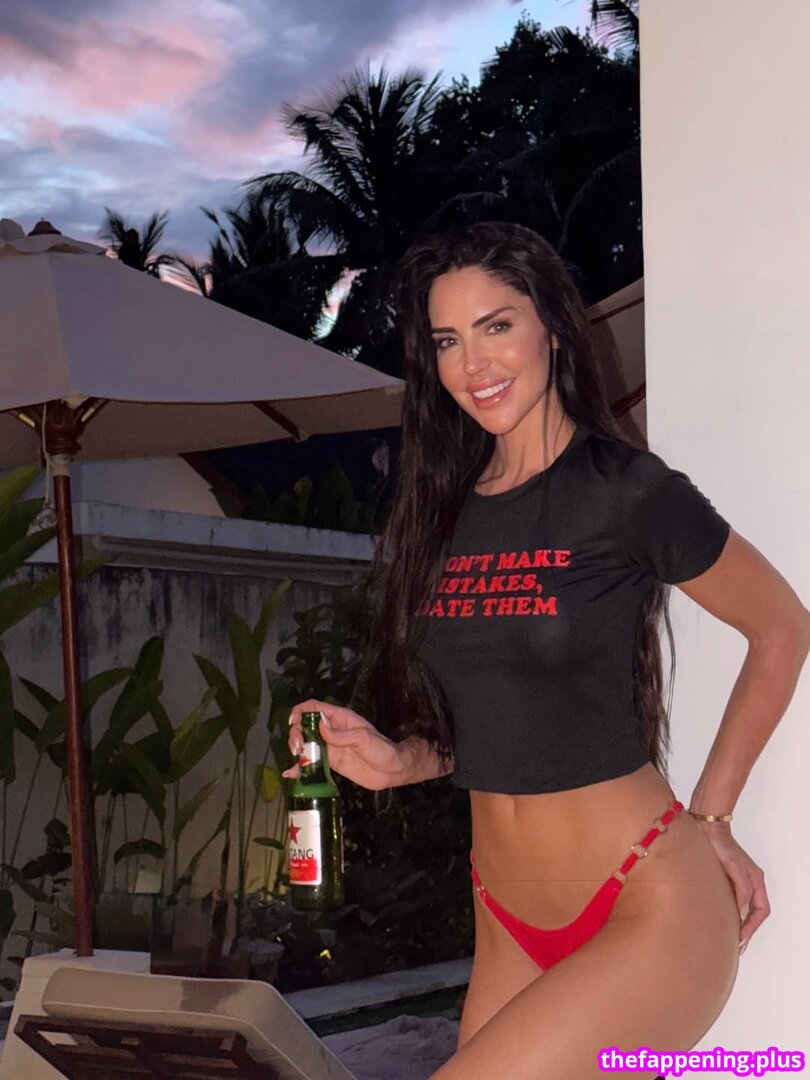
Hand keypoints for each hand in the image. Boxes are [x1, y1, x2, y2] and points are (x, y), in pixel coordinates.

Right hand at [282, 699, 407, 790]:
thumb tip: (320, 726)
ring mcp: (330, 747)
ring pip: (305, 743)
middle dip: (296, 733)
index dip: (300, 711)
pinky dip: (299, 768)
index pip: (314, 708)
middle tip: (298, 748)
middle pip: (305, 726)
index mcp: (340, 718)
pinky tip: (290, 774)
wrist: (391, 771)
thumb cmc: (381, 750)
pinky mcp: (330, 762)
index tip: (293, 722)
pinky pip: (311, 763)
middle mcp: (331, 730)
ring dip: (296, 748)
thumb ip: (342, 734)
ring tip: (296, 758)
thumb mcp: (363, 739)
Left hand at [697, 823, 769, 952]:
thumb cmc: (719, 844)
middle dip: (747, 930)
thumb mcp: (732, 866)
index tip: (740, 938)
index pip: (761, 910)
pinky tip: (721, 920)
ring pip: (744, 908)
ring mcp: (739, 880)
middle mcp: (750, 882)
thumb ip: (741, 889)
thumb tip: (743, 912)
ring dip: (739, 924)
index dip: (752, 926)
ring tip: (730, 939)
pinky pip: (733, 901)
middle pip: (754, 912)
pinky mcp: (726, 879)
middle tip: (737, 947)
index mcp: (756, 880)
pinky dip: (730, 913)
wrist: (706, 826)